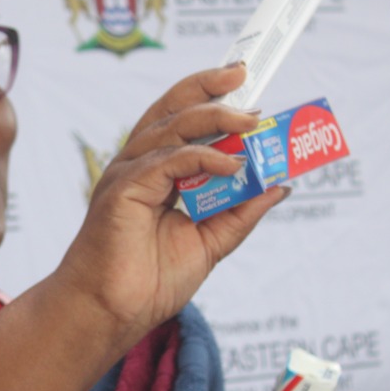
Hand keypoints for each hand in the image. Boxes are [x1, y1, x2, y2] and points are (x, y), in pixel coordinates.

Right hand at [53, 64, 284, 344]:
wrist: (111, 312)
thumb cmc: (147, 281)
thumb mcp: (210, 242)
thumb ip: (240, 211)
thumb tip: (279, 185)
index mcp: (154, 172)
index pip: (182, 120)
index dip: (211, 98)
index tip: (247, 86)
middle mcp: (138, 166)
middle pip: (172, 109)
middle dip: (209, 87)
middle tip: (246, 78)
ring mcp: (128, 174)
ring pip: (172, 127)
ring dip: (216, 118)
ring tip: (253, 121)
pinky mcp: (123, 189)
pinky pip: (169, 159)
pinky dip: (203, 156)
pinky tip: (232, 164)